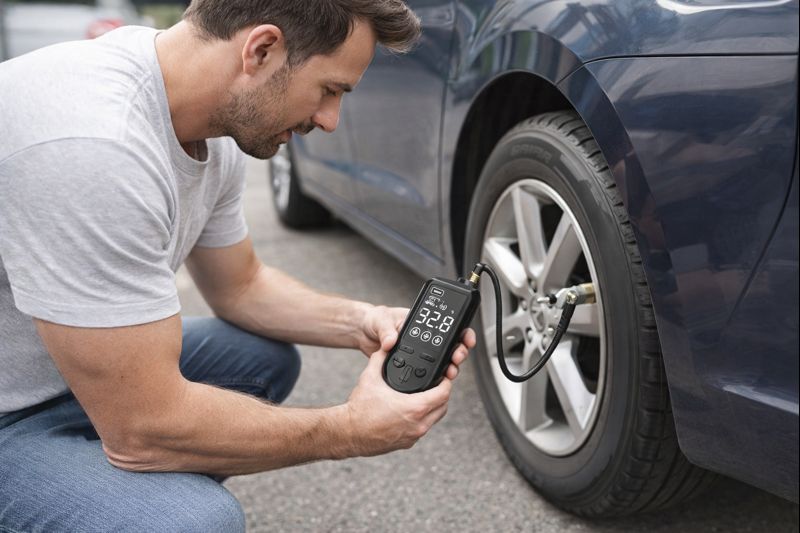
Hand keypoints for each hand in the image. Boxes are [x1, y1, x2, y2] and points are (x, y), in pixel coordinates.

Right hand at [344, 348, 464, 455]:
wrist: (348, 433)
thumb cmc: (359, 410)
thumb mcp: (370, 378)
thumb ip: (380, 358)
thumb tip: (386, 346)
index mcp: (414, 408)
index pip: (444, 393)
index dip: (446, 382)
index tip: (444, 376)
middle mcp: (418, 424)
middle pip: (443, 407)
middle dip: (442, 394)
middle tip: (436, 385)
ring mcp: (414, 436)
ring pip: (434, 419)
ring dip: (434, 407)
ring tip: (426, 396)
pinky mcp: (407, 443)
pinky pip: (423, 428)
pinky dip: (422, 419)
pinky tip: (413, 410)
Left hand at [358, 305, 476, 378]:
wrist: (362, 333)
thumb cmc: (373, 320)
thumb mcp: (380, 320)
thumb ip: (386, 330)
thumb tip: (391, 341)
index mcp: (419, 323)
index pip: (445, 326)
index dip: (460, 332)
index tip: (465, 339)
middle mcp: (422, 338)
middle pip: (448, 345)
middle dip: (458, 351)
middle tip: (457, 357)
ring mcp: (418, 352)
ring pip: (441, 360)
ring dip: (449, 366)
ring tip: (450, 372)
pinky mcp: (411, 365)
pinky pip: (427, 371)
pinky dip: (435, 376)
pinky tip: (438, 381)